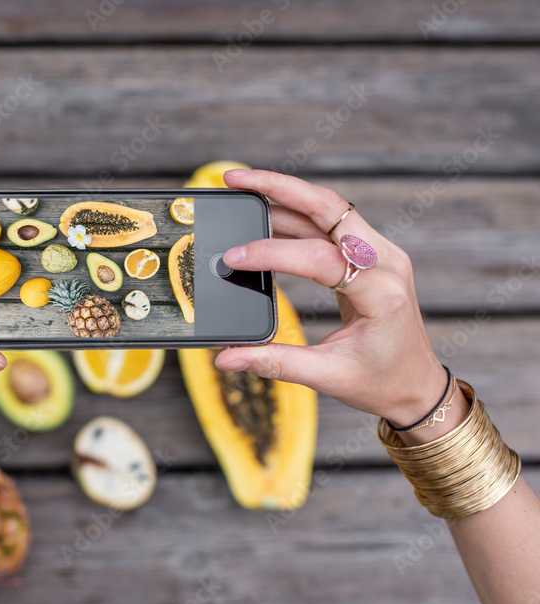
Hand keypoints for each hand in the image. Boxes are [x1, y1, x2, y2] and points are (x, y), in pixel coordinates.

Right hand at [214, 169, 446, 425]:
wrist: (417, 386)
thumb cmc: (381, 383)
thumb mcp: (327, 376)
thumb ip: (274, 362)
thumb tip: (226, 357)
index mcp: (381, 292)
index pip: (319, 258)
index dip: (271, 253)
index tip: (233, 258)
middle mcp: (387, 262)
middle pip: (329, 207)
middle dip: (279, 187)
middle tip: (236, 179)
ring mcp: (381, 253)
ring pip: (329, 208)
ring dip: (285, 195)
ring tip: (242, 191)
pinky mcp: (370, 255)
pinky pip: (331, 224)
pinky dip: (296, 214)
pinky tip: (266, 214)